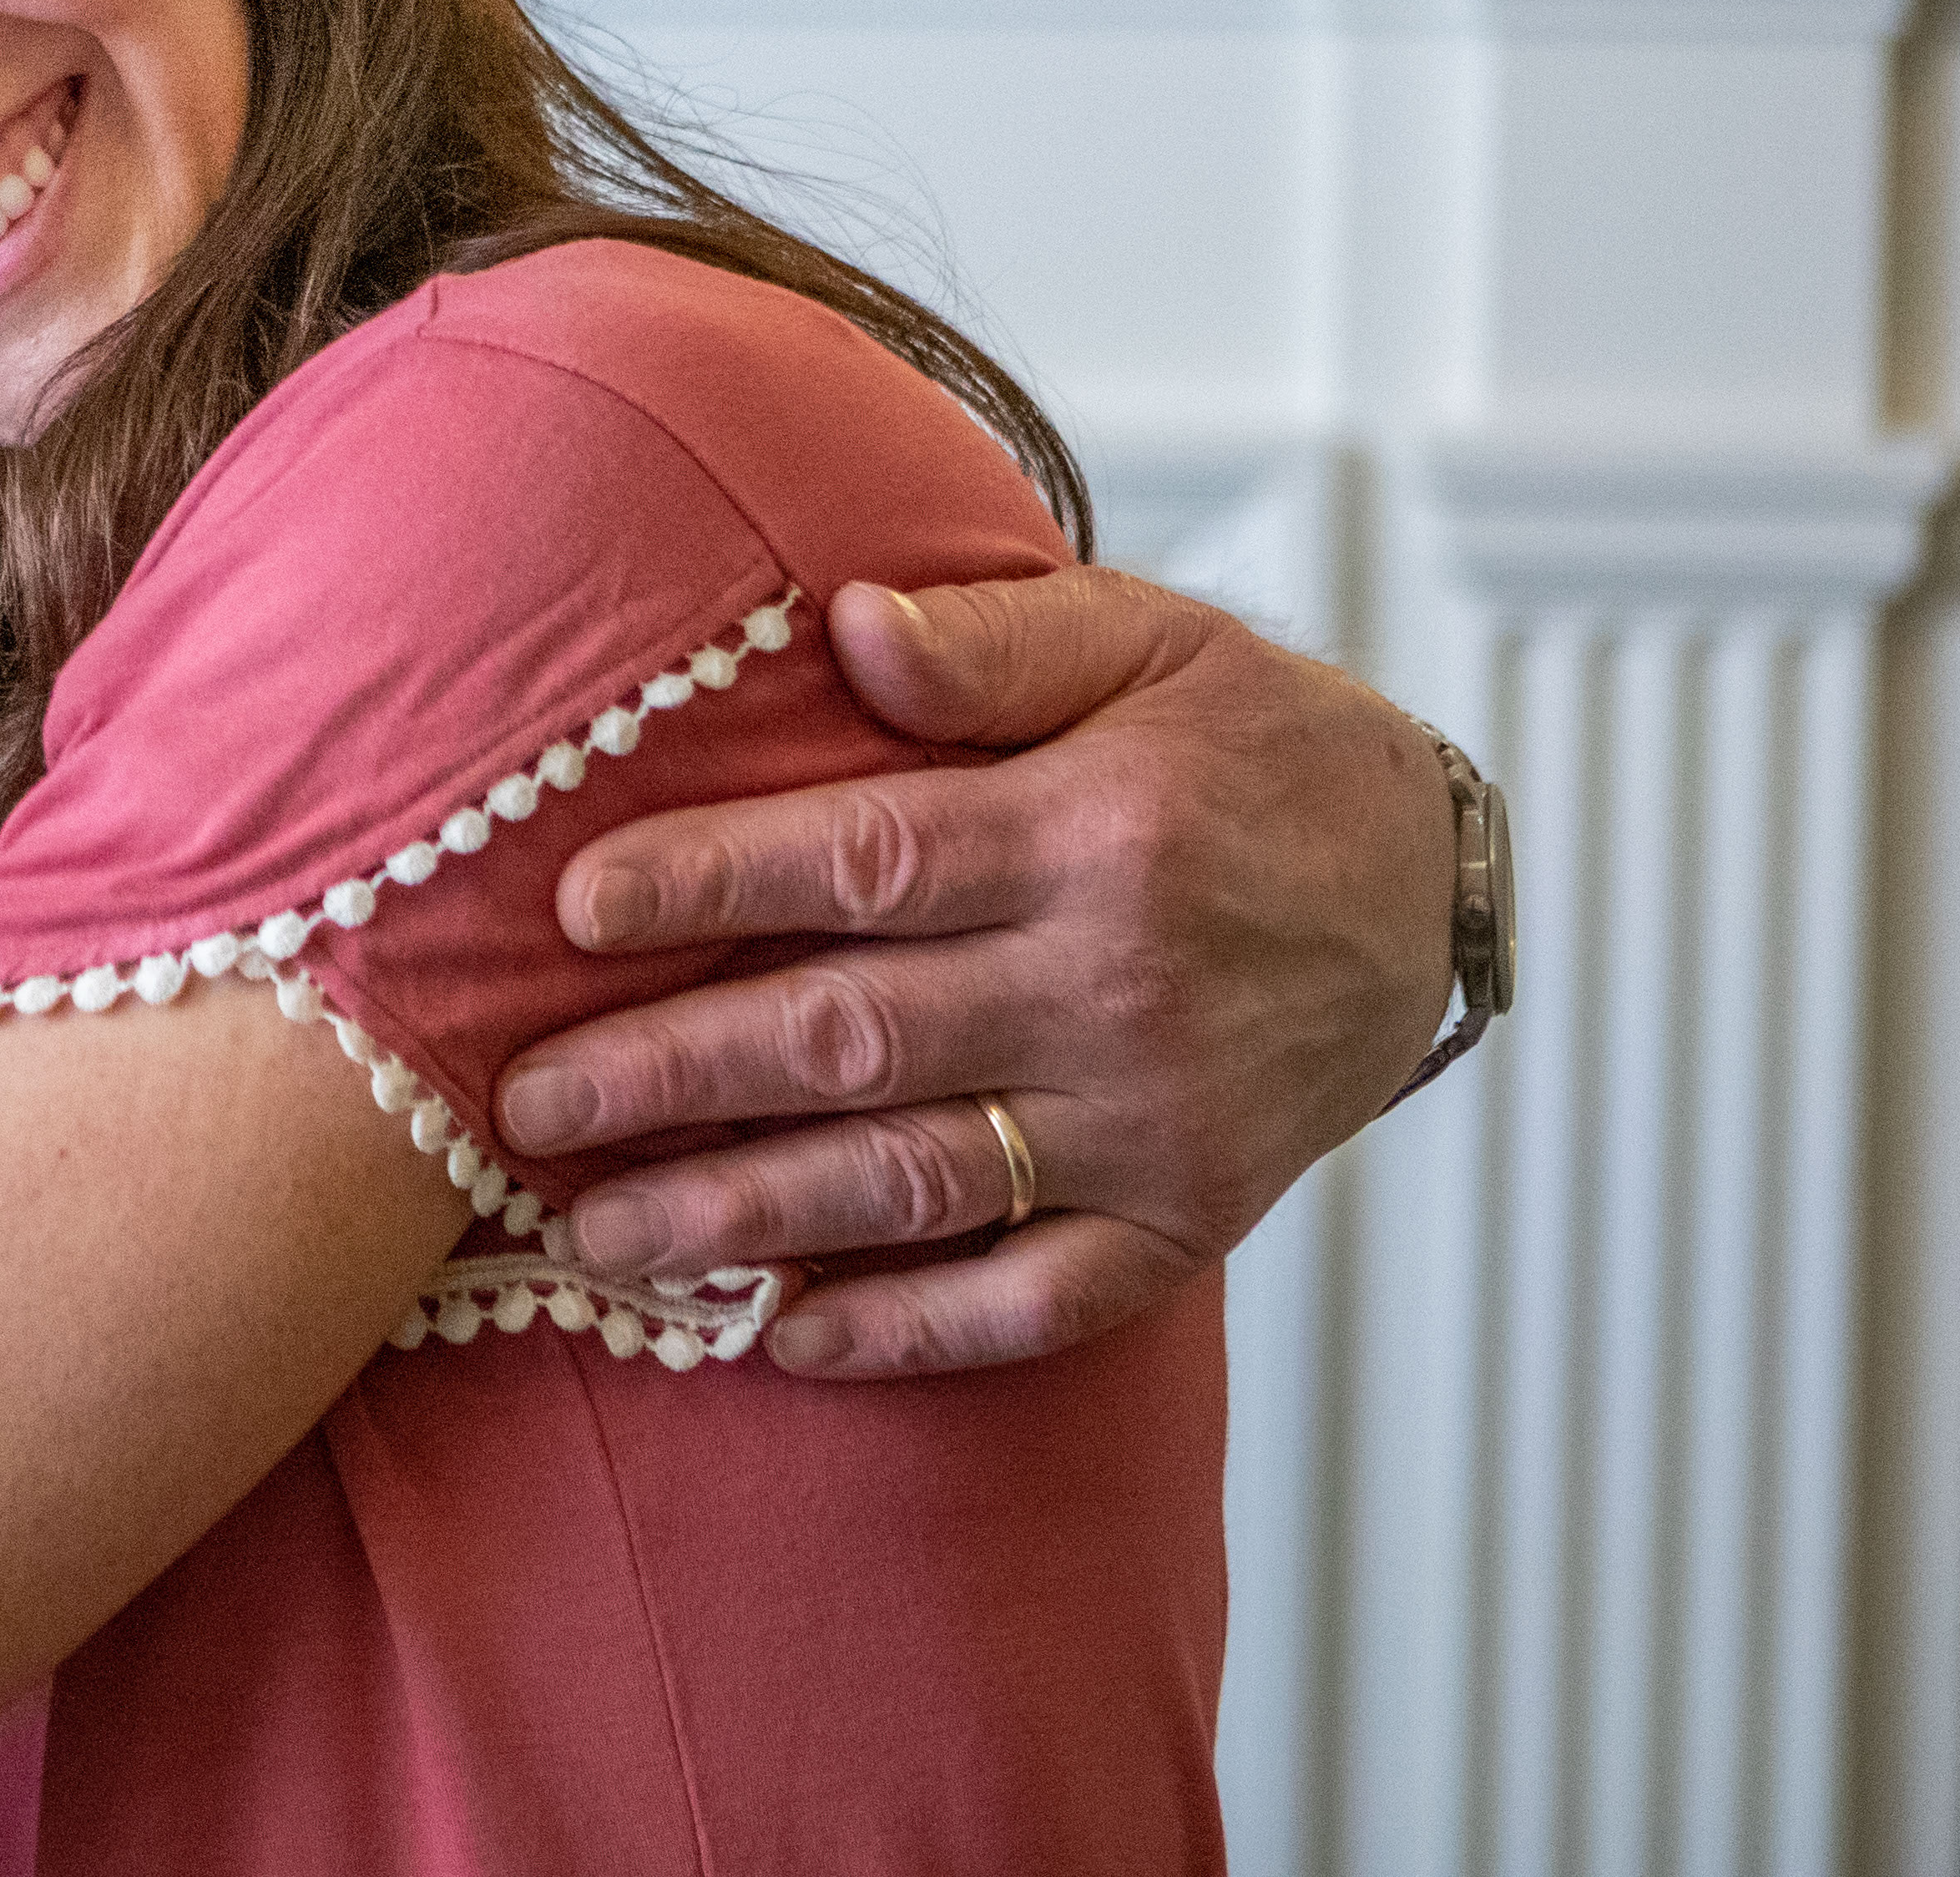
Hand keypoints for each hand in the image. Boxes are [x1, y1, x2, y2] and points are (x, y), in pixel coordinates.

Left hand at [494, 566, 1452, 1378]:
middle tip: (523, 1103)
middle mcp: (1117, 988)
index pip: (865, 862)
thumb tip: (846, 622)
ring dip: (746, 1214)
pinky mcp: (1188, 1221)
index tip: (576, 908)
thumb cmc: (1253, 746)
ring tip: (596, 1232)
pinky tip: (786, 1338)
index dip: (713, 885)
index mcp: (1092, 834)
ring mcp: (1154, 1123)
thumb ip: (994, 641)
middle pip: (857, 1037)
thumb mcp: (1147, 640)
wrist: (1435, 884)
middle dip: (674, 1073)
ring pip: (916, 1180)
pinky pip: (1039, 1300)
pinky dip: (914, 1331)